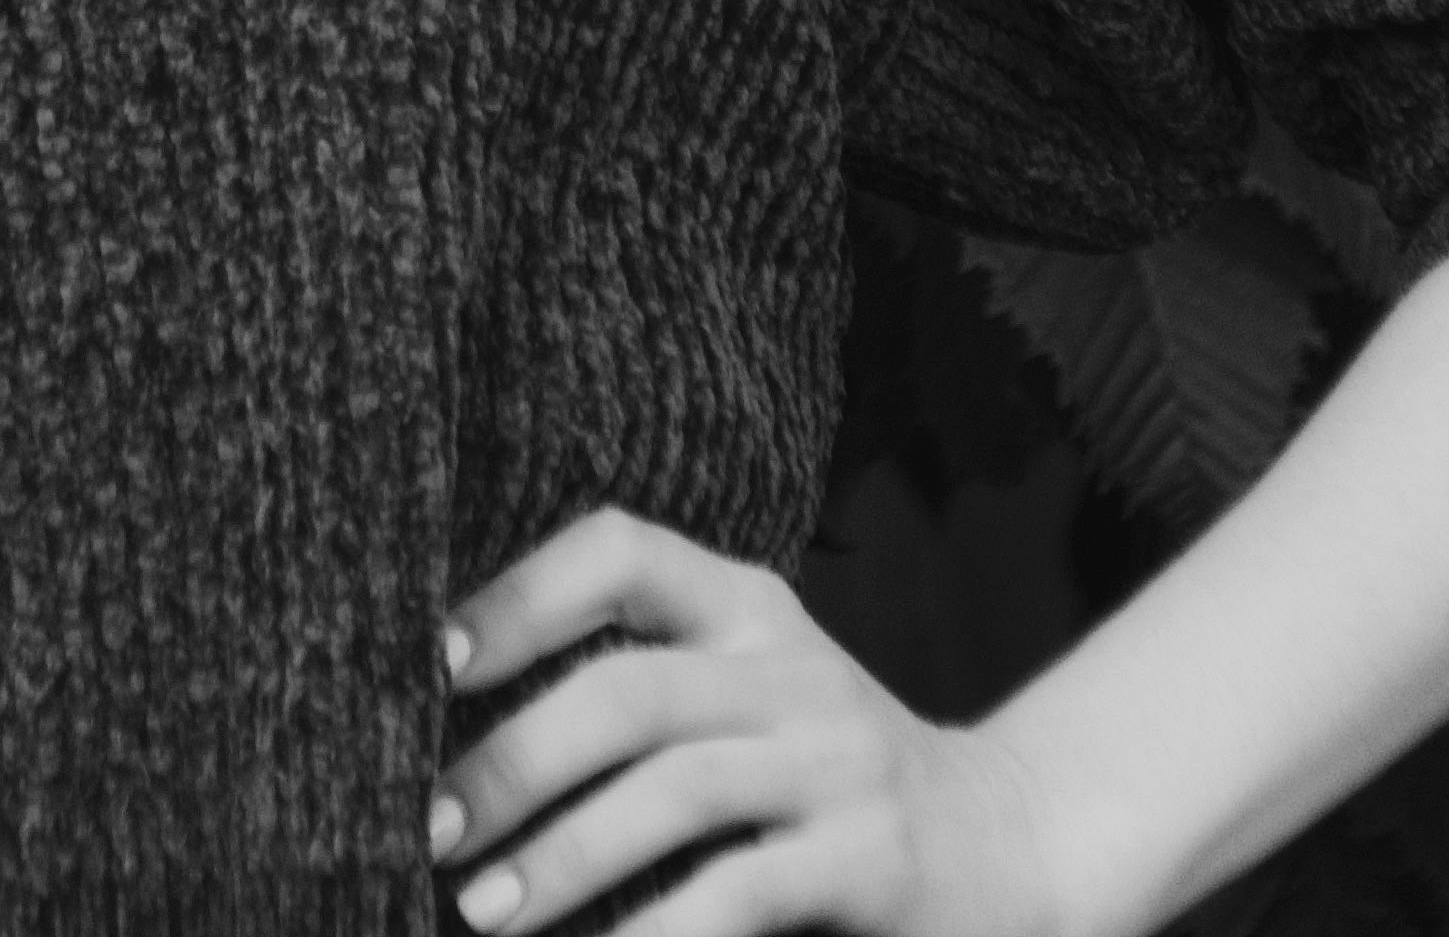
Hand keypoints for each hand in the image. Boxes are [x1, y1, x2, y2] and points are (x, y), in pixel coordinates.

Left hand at [427, 508, 1064, 936]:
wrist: (1016, 846)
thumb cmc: (828, 781)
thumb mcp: (750, 700)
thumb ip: (646, 695)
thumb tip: (463, 745)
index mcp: (745, 606)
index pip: (620, 550)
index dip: (520, 593)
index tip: (432, 658)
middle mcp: (790, 666)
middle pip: (631, 689)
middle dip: (517, 759)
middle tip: (434, 828)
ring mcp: (838, 761)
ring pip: (677, 789)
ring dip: (567, 855)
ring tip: (485, 913)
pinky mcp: (872, 860)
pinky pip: (742, 891)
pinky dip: (657, 931)